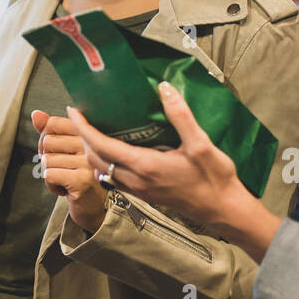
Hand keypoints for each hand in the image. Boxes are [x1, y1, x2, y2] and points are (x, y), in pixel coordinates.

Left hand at [32, 108, 107, 232]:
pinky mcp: (81, 180)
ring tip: (66, 179)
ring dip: (50, 174)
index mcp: (86, 133)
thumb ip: (50, 131)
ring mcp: (87, 163)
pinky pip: (49, 175)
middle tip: (62, 169)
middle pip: (48, 141)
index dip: (46, 138)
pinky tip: (65, 189)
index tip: (56, 152)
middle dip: (47, 159)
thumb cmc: (77, 175)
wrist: (94, 206)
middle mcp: (90, 145)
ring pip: (47, 160)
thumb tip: (35, 114)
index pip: (53, 123)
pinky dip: (51, 185)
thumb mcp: (64, 151)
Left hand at [67, 81, 280, 259]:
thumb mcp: (201, 143)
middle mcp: (136, 180)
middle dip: (83, 137)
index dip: (84, 128)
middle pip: (96, 159)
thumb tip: (163, 88)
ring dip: (92, 150)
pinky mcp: (145, 194)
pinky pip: (114, 177)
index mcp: (145, 166)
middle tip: (81, 115)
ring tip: (92, 129)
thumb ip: (180, 115)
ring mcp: (139, 190)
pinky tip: (113, 149)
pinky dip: (105, 161)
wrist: (224, 210)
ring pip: (103, 169)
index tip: (74, 110)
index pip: (102, 145)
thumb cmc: (214, 178)